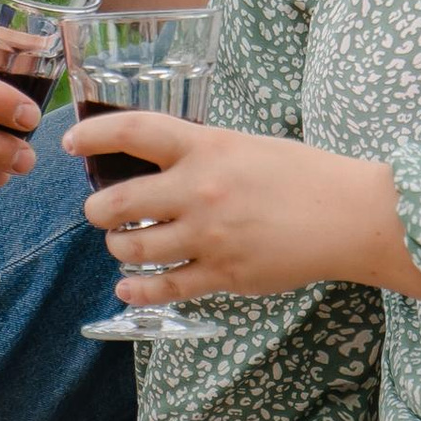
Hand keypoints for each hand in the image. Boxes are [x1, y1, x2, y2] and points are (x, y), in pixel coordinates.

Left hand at [68, 117, 420, 304]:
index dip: (94, 135)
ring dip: (118, 247)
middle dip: (97, 211)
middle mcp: (199, 190)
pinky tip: (130, 285)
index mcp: (207, 148)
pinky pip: (163, 287)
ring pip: (133, 249)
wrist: (350, 216)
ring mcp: (209, 236)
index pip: (133, 132)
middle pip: (117, 203)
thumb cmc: (303, 174)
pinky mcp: (222, 275)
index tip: (70, 142)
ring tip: (123, 244)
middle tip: (99, 212)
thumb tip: (159, 160)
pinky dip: (137, 288)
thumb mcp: (246, 144)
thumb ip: (202, 152)